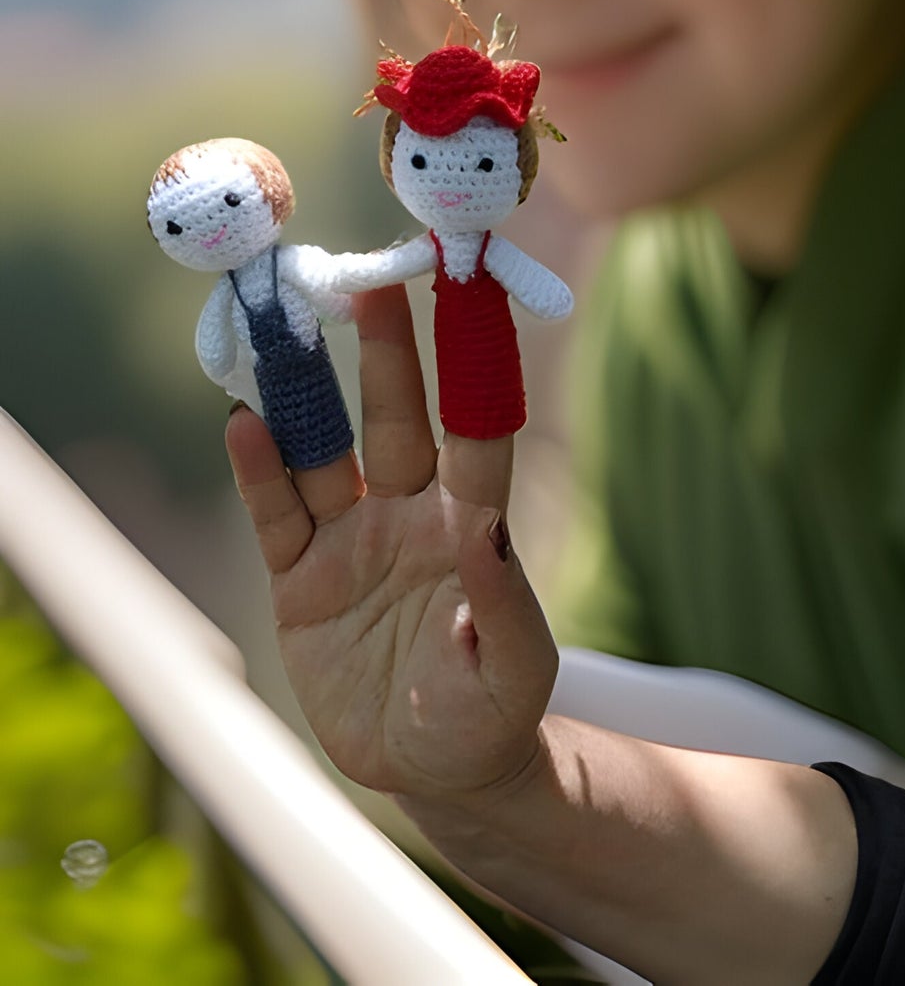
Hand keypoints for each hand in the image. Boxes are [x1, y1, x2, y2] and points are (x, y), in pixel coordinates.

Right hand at [225, 285, 556, 801]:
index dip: (475, 365)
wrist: (437, 770)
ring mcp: (353, 540)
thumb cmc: (492, 711)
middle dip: (388, 353)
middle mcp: (411, 513)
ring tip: (285, 328)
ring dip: (308, 395)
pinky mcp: (301, 579)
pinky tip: (244, 422)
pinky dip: (260, 473)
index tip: (473, 297)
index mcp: (472, 521)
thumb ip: (502, 600)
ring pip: (327, 452)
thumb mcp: (514, 667)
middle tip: (375, 280)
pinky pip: (277, 516)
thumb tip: (491, 529)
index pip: (478, 427)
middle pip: (398, 418)